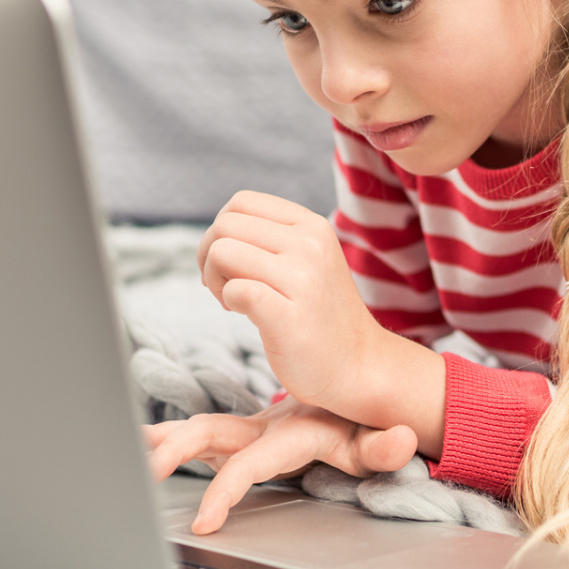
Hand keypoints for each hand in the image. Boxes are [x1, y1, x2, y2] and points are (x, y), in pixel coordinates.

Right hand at [146, 399, 417, 533]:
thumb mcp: (377, 440)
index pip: (250, 464)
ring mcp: (249, 431)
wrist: (355, 397)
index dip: (226, 491)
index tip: (203, 522)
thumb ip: (385, 447)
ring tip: (126, 450)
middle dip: (177, 449)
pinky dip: (170, 440)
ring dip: (164, 440)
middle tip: (144, 471)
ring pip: (199, 430)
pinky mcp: (242, 438)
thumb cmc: (361, 425)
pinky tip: (141, 446)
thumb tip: (399, 439)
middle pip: (211, 432)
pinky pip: (201, 438)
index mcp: (290, 434)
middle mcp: (263, 428)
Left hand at [195, 191, 387, 408]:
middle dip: (209, 256)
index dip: (222, 230)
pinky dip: (227, 300)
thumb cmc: (320, 316)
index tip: (232, 263)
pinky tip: (243, 314)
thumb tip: (216, 235)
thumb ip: (271, 239)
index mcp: (312, 226)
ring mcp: (302, 279)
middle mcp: (309, 245)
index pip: (242, 202)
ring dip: (215, 279)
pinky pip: (235, 289)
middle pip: (225, 225)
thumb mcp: (307, 260)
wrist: (359, 367)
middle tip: (227, 287)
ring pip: (222, 252)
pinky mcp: (288, 316)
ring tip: (233, 301)